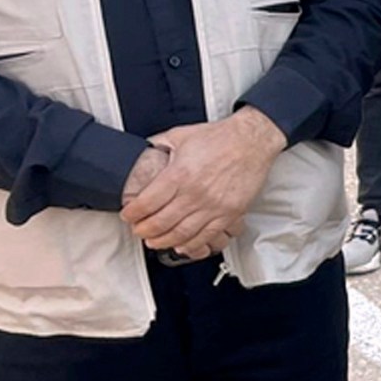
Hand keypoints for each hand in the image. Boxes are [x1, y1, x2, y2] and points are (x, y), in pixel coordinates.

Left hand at [122, 109, 286, 259]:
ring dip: (163, 241)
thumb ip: (159, 144)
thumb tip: (145, 149)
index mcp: (180, 174)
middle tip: (138, 230)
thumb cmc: (221, 137)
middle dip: (144, 230)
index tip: (128, 215)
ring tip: (154, 241)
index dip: (133, 213)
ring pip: (181, 234)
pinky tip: (182, 245)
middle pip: (161, 222)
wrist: (252, 141)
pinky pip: (207, 236)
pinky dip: (191, 244)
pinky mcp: (229, 213)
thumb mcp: (180, 135)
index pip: (147, 203)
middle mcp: (195, 193)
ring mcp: (213, 206)